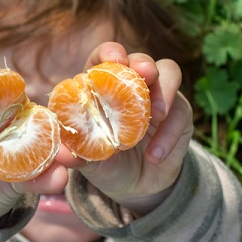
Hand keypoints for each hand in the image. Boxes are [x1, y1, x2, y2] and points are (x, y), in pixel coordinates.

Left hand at [60, 42, 193, 215]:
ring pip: (169, 73)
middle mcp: (132, 86)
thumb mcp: (88, 161)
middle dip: (143, 63)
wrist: (136, 189)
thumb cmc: (106, 165)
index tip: (115, 59)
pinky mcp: (178, 115)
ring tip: (156, 116)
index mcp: (103, 88)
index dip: (109, 52)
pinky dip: (168, 134)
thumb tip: (61, 153)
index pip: (104, 58)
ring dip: (164, 89)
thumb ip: (75, 153)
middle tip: (144, 73)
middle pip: (141, 59)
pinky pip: (180, 113)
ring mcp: (158, 96)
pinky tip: (155, 155)